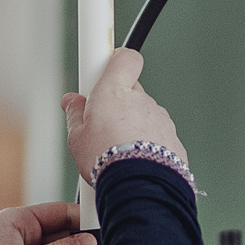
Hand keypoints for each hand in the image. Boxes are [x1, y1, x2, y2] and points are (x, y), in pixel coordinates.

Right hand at [61, 48, 186, 183]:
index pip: (124, 57)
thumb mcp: (77, 137)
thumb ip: (75, 115)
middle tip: (102, 123)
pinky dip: (147, 145)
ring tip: (116, 151)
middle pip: (131, 90)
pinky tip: (134, 162)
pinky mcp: (173, 140)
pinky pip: (157, 136)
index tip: (105, 65)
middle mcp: (141, 100)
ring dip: (132, 126)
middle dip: (118, 102)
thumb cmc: (105, 159)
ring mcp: (160, 119)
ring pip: (144, 115)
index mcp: (115, 91)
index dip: (116, 59)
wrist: (139, 186)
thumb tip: (71, 103)